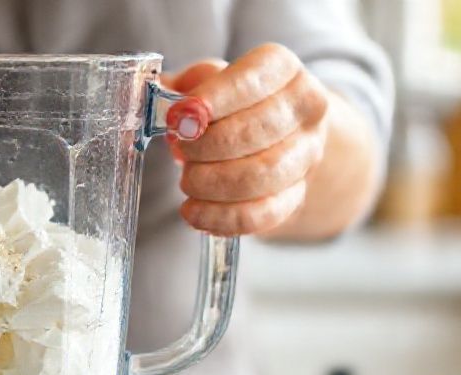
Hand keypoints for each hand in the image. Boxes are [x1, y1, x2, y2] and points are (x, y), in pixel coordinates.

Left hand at [165, 44, 329, 235]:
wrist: (283, 140)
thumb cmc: (238, 106)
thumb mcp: (214, 82)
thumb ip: (185, 86)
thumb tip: (155, 97)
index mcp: (283, 71)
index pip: (252, 79)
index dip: (212, 100)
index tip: (177, 118)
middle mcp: (304, 111)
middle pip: (255, 131)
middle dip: (206, 146)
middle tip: (182, 151)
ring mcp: (306, 156)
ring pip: (261, 175)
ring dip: (212, 184)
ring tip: (188, 182)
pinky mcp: (297, 197)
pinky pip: (262, 213)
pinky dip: (222, 217)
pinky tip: (195, 212)